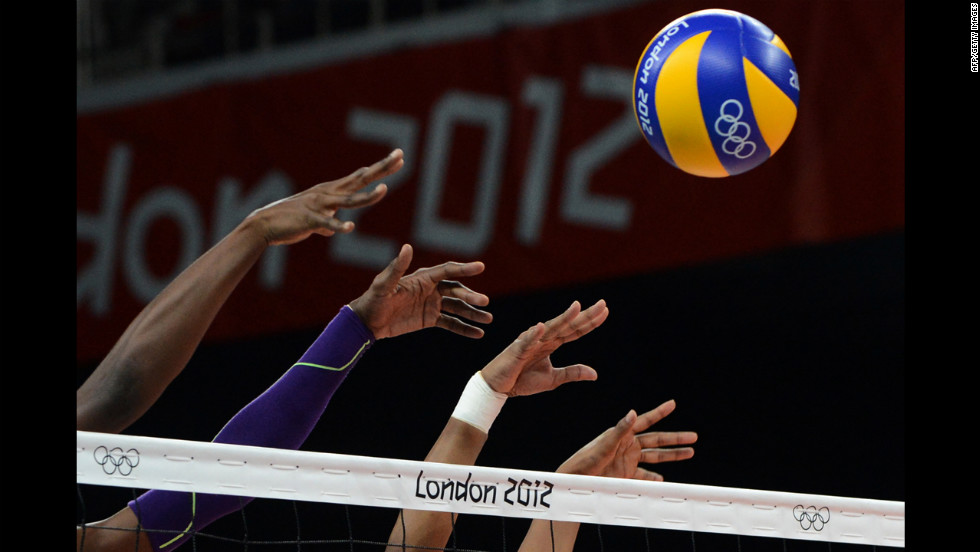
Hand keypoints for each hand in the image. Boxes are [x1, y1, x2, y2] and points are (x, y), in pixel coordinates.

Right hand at [245, 149, 403, 245]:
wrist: (264, 224)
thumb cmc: (290, 222)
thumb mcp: (314, 221)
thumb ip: (326, 223)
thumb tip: (332, 230)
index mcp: (331, 191)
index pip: (361, 177)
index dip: (381, 168)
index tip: (399, 157)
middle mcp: (328, 193)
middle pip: (361, 179)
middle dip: (381, 169)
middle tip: (400, 155)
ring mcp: (320, 206)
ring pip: (349, 201)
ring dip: (367, 196)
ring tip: (384, 189)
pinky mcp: (310, 220)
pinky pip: (327, 223)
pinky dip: (338, 225)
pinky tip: (350, 227)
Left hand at [347, 244, 491, 339]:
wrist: (368, 322)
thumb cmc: (373, 300)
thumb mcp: (384, 285)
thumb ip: (397, 268)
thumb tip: (407, 247)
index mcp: (422, 278)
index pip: (447, 271)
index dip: (464, 269)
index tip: (480, 266)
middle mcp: (430, 289)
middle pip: (456, 291)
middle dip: (470, 296)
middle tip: (484, 303)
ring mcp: (432, 304)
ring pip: (457, 308)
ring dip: (473, 313)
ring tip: (488, 320)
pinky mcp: (430, 319)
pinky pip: (451, 323)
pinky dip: (464, 328)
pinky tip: (478, 334)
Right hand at [479, 300, 607, 396]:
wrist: (499, 387)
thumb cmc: (522, 380)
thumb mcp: (553, 379)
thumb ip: (572, 373)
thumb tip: (595, 374)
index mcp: (552, 343)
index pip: (575, 331)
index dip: (590, 322)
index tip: (605, 311)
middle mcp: (543, 338)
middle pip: (568, 325)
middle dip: (585, 315)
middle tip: (602, 304)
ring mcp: (530, 342)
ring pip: (551, 328)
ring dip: (564, 318)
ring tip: (577, 307)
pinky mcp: (517, 350)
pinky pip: (526, 341)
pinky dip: (534, 334)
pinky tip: (542, 327)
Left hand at [556, 400, 696, 480]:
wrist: (576, 479)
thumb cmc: (586, 459)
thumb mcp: (604, 445)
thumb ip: (620, 430)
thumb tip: (633, 412)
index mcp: (623, 434)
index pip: (646, 420)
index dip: (660, 412)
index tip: (673, 404)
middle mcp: (628, 445)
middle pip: (657, 440)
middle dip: (676, 439)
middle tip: (694, 437)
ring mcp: (628, 460)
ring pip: (655, 457)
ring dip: (671, 455)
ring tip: (690, 453)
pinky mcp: (626, 474)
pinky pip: (644, 475)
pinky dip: (654, 477)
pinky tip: (663, 479)